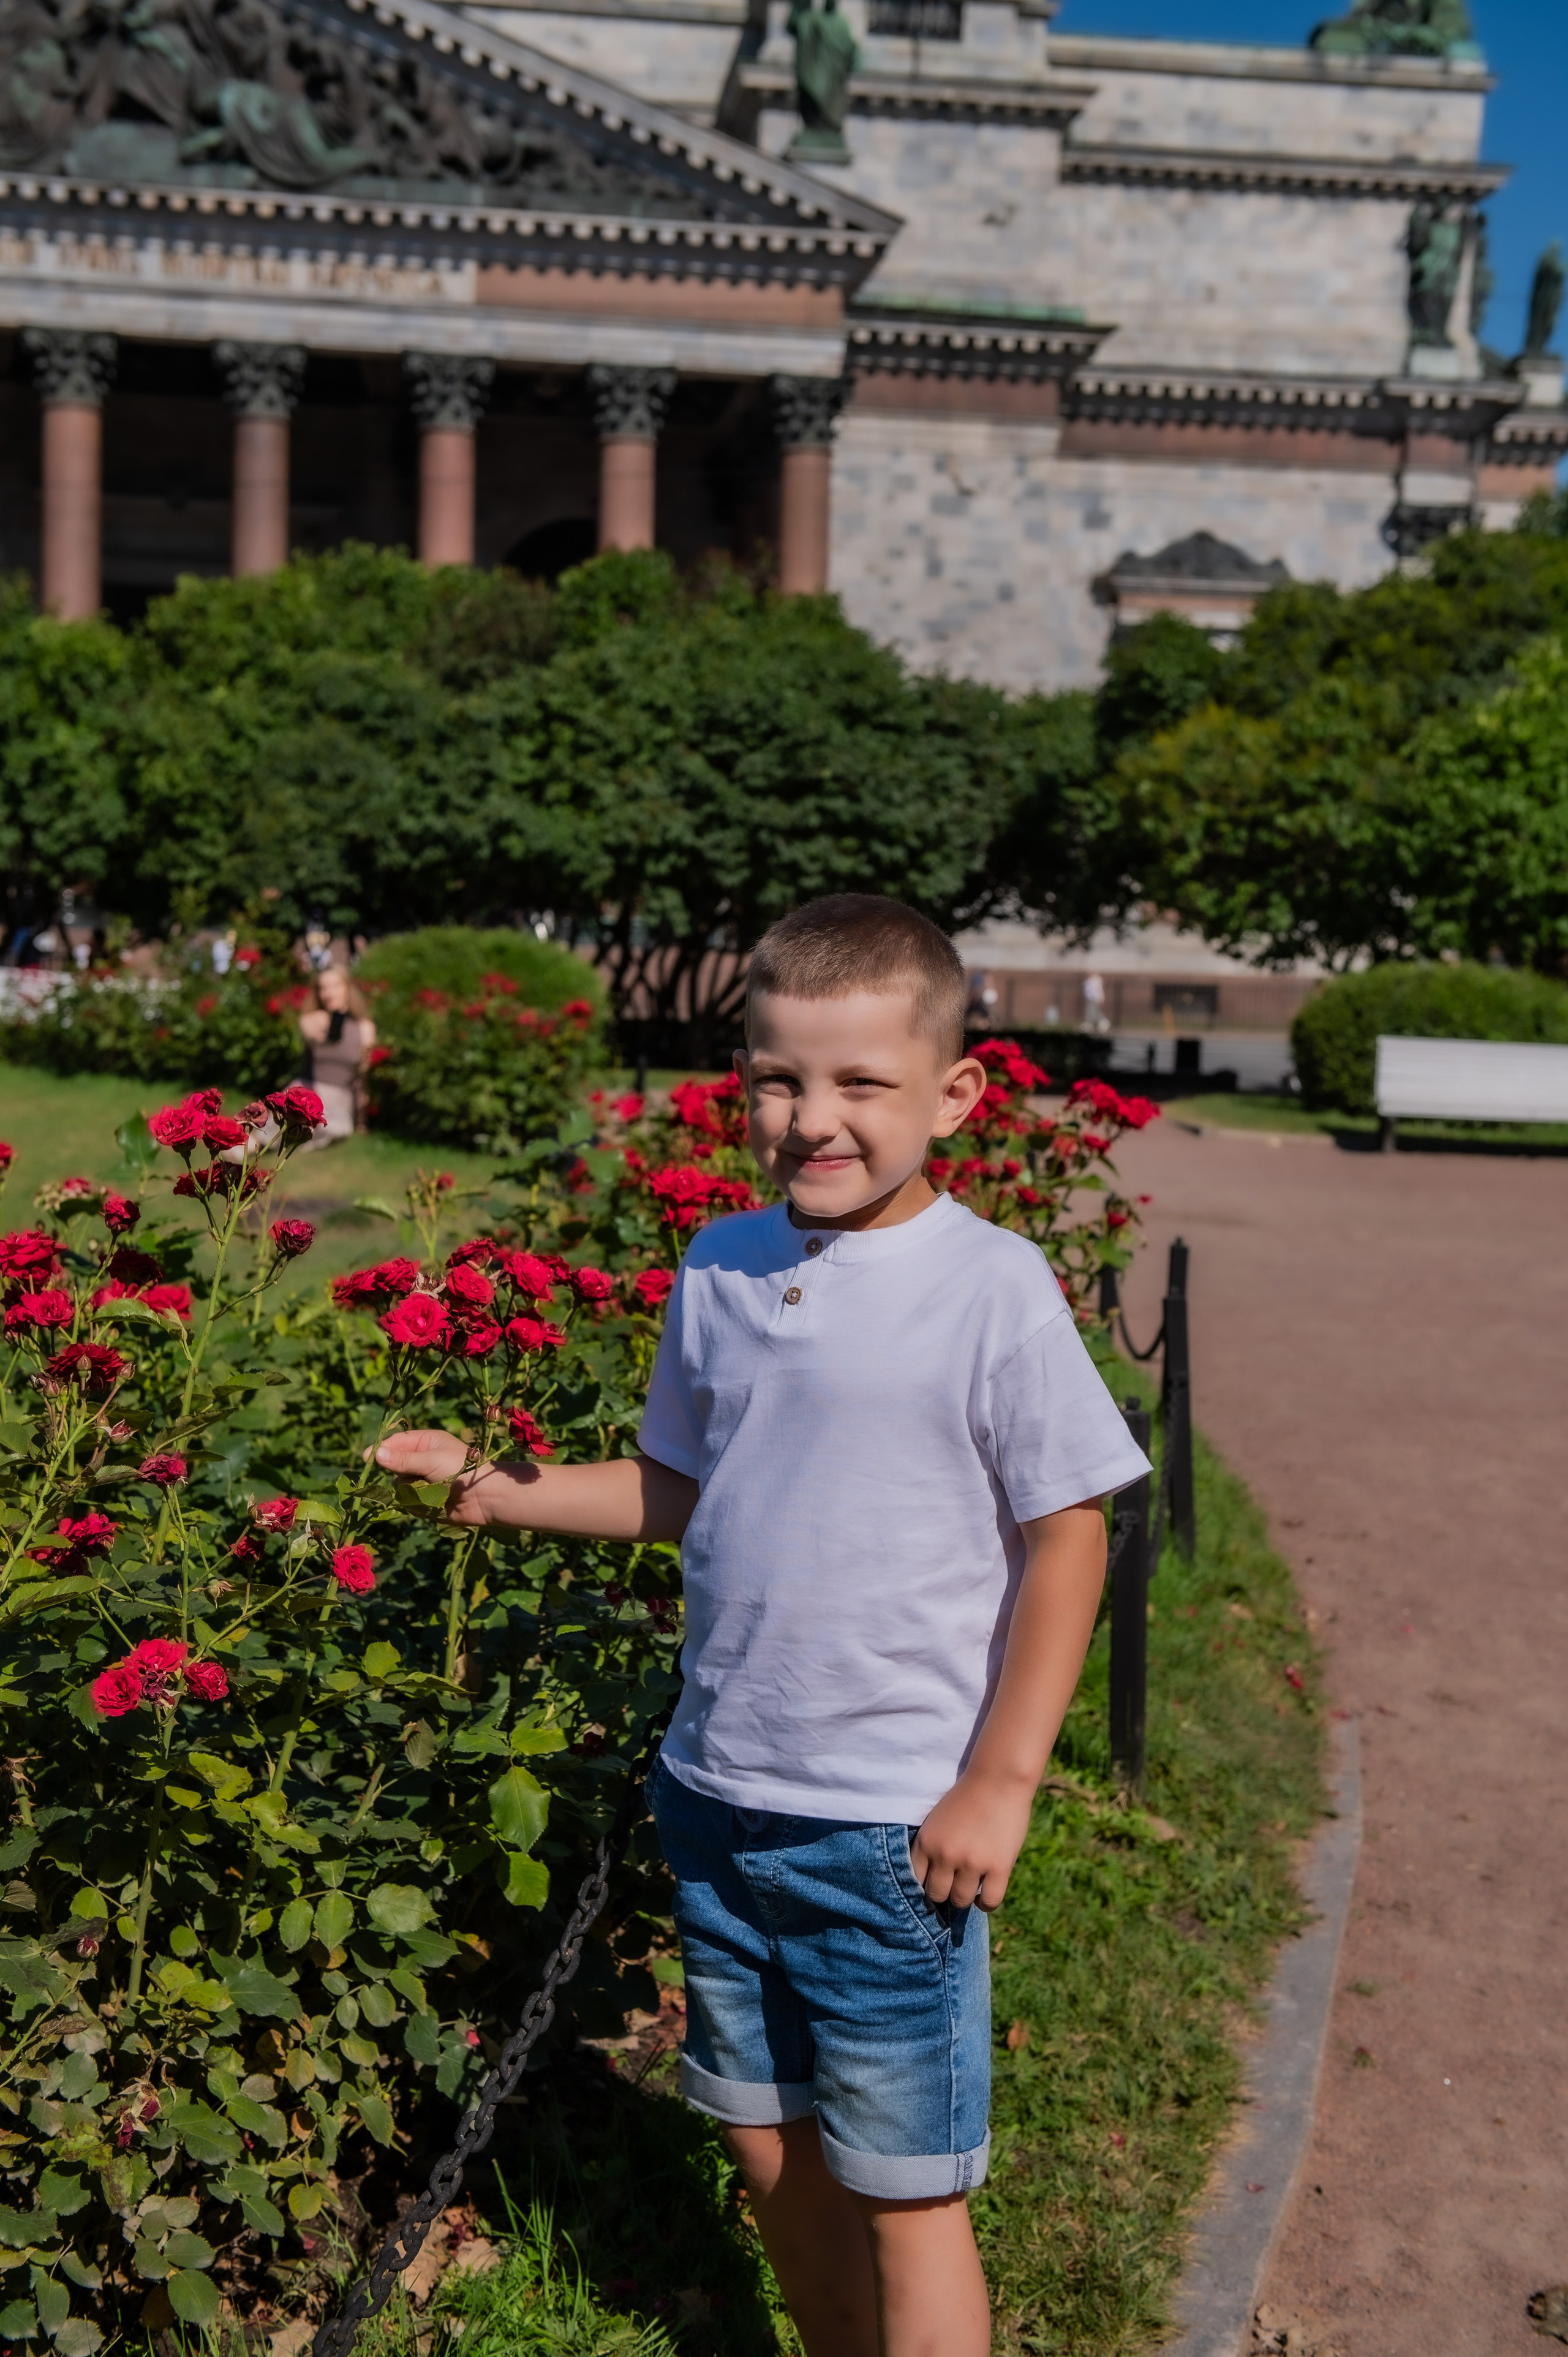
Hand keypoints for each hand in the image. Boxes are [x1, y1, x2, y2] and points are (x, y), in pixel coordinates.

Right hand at [376, 1428, 514, 1526]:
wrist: (485, 1498)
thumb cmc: (462, 1470)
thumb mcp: (431, 1460)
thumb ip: (403, 1459)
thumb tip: (375, 1454)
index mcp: (425, 1442)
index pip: (395, 1442)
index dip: (381, 1449)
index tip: (367, 1458)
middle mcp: (421, 1460)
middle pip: (393, 1466)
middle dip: (399, 1473)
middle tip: (414, 1476)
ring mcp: (422, 1481)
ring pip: (399, 1486)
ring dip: (410, 1490)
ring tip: (432, 1491)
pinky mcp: (424, 1500)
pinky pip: (408, 1503)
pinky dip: (417, 1504)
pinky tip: (433, 1503)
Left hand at [910, 1771, 1035, 1913]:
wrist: (998, 1780)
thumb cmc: (968, 1797)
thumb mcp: (937, 1820)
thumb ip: (933, 1847)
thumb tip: (932, 1879)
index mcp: (926, 1842)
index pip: (915, 1880)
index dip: (926, 1884)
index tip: (935, 1883)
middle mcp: (945, 1855)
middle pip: (936, 1895)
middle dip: (945, 1892)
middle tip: (954, 1885)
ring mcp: (972, 1863)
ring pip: (961, 1901)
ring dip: (965, 1897)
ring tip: (971, 1886)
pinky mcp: (999, 1868)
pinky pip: (989, 1901)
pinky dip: (985, 1902)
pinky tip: (985, 1893)